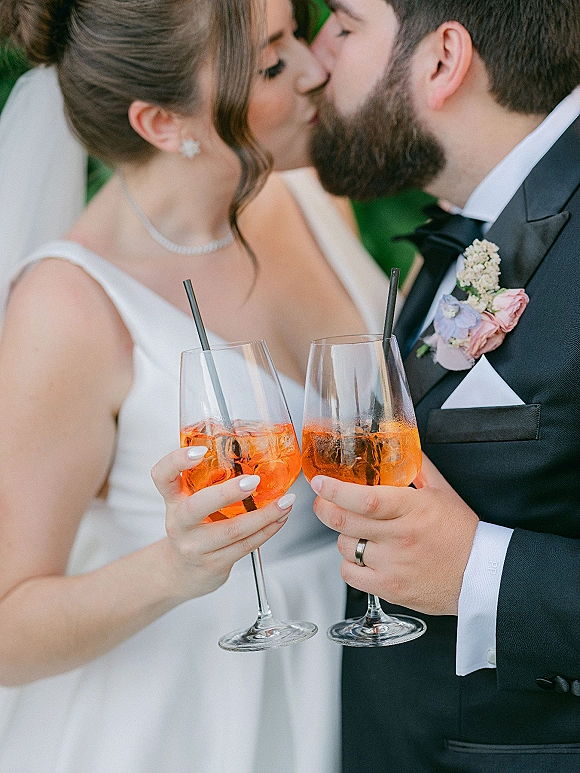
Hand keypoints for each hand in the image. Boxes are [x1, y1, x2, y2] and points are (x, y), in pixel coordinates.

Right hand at [151, 447, 293, 599]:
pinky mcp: (214, 563)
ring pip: (232, 531)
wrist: (182, 572)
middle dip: (227, 493)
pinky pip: (245, 545)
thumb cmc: (193, 528)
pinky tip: (280, 518)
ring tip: (285, 501)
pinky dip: (267, 530)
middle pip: (196, 507)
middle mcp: (179, 523)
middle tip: (253, 481)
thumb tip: (251, 452)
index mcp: (173, 499)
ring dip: (264, 515)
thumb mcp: (190, 501)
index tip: (200, 451)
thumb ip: (207, 480)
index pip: (163, 476)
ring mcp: (195, 546)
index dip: (177, 461)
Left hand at [310, 454, 478, 615]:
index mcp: (412, 509)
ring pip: (344, 546)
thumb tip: (402, 444)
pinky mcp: (389, 589)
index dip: (336, 490)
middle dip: (324, 508)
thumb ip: (418, 468)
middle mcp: (400, 537)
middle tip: (323, 501)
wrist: (480, 575)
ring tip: (359, 532)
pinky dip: (350, 564)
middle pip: (344, 522)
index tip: (320, 482)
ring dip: (344, 536)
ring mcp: (393, 565)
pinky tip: (363, 557)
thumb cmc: (462, 534)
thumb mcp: (443, 492)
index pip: (365, 499)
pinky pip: (350, 574)